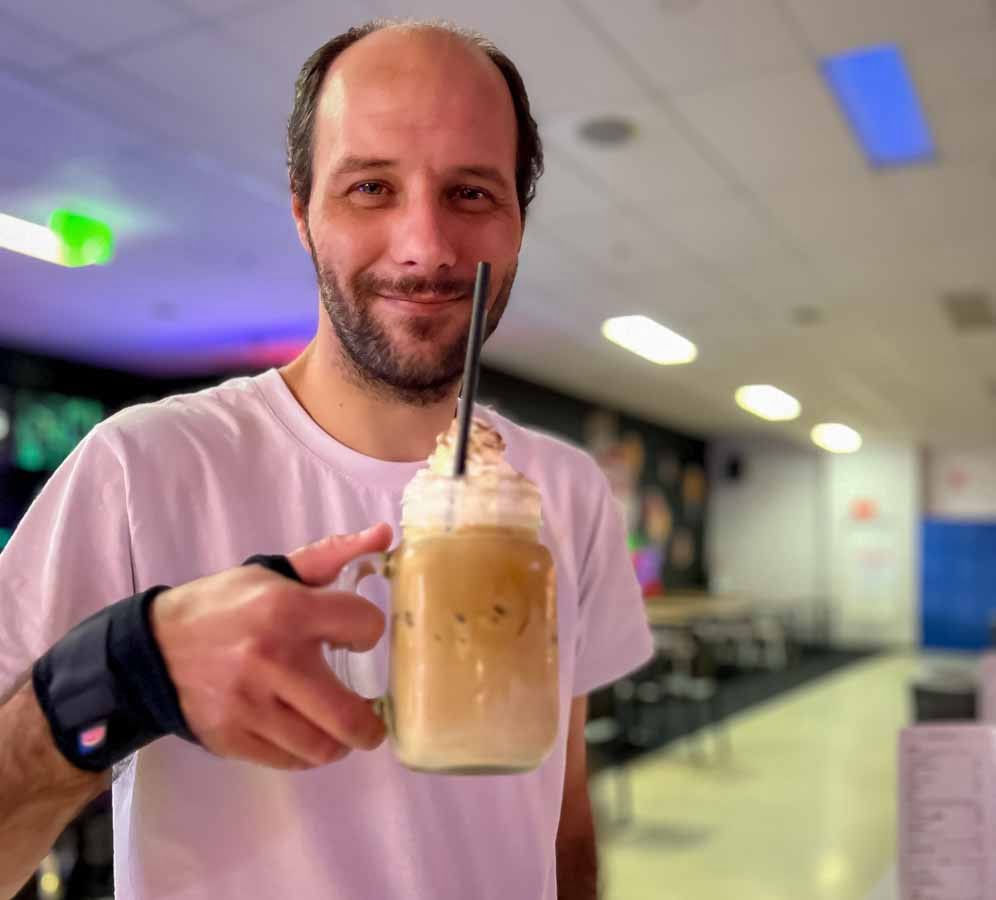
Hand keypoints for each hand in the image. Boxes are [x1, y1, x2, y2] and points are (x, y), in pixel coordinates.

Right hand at [151, 523, 392, 769]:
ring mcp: (251, 706)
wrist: (153, 649)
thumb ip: (332, 554)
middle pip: (348, 715)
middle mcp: (273, 661)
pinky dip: (306, 753)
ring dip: (339, 741)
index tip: (358, 636)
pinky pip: (290, 761)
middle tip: (371, 718)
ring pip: (322, 748)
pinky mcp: (232, 739)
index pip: (364, 626)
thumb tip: (384, 534)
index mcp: (287, 610)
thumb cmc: (224, 607)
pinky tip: (304, 733)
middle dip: (370, 724)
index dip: (370, 631)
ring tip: (336, 726)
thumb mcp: (273, 572)